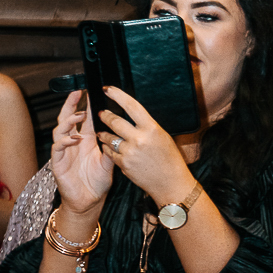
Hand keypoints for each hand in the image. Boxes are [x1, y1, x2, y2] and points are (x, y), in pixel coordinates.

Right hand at [48, 90, 112, 213]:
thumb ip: (112, 148)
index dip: (86, 105)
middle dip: (71, 105)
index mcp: (87, 141)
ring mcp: (64, 152)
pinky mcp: (58, 163)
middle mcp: (74, 143)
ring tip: (79, 115)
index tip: (90, 91)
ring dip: (69, 121)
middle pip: (68, 119)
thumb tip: (119, 134)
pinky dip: (65, 141)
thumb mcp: (109, 162)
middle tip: (77, 93)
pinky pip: (58, 148)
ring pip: (60, 130)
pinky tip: (75, 138)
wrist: (89, 202)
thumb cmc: (97, 182)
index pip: (85, 119)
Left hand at [95, 87, 191, 202]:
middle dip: (105, 116)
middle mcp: (139, 139)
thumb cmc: (170, 159)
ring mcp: (130, 152)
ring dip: (103, 133)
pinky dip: (107, 148)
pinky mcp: (123, 164)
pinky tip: (108, 147)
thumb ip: (146, 126)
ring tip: (102, 132)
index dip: (118, 95)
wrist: (171, 183)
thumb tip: (131, 115)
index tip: (108, 89)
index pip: (132, 106)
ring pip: (108, 137)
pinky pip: (109, 152)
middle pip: (115, 121)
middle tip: (101, 113)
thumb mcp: (162, 136)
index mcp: (152, 129)